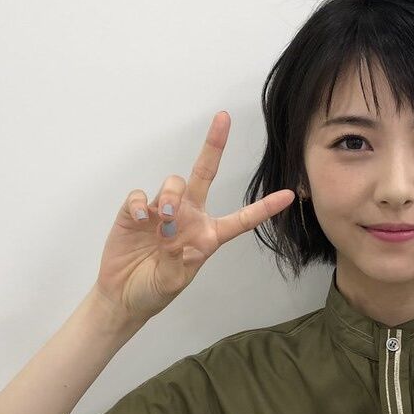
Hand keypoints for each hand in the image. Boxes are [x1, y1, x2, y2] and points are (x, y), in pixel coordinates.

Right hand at [91, 111, 294, 323]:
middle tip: (223, 118)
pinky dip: (139, 203)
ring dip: (171, 196)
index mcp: (207, 236)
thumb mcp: (171, 284)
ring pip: (174, 183)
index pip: (241, 219)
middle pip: (205, 173)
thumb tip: (181, 242)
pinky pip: (140, 195)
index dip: (265, 208)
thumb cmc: (153, 290)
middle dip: (214, 145)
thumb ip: (179, 264)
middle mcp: (189, 217)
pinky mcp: (135, 212)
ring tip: (164, 221)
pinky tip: (139, 219)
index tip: (289, 195)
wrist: (123, 296)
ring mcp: (162, 211)